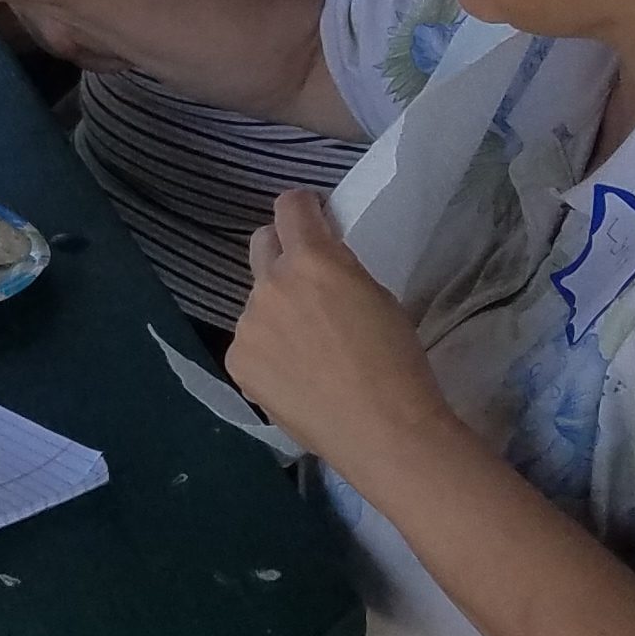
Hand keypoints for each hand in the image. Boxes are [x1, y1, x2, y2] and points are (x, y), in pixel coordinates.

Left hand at [225, 189, 454, 487]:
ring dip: (277, 309)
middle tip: (307, 279)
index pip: (290, 206)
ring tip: (308, 348)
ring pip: (257, 300)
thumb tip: (320, 266)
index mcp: (312, 260)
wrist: (382, 429)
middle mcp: (270, 284)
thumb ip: (338, 270)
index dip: (304, 208)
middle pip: (262, 244)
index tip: (314, 218)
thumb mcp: (377, 295)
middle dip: (283, 250)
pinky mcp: (237, 360)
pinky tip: (294, 376)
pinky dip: (268, 349)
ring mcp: (248, 325)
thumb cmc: (397, 360)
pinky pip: (250, 341)